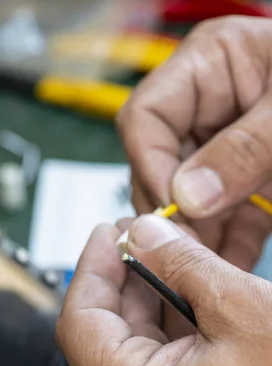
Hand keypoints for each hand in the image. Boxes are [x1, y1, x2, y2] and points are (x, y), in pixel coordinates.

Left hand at [57, 214, 271, 365]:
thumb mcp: (240, 306)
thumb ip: (178, 262)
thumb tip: (143, 236)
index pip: (79, 327)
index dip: (90, 270)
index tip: (107, 235)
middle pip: (107, 342)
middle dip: (123, 284)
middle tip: (138, 240)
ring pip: (137, 360)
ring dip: (148, 308)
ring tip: (165, 260)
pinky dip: (171, 338)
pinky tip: (187, 300)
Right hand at [117, 16, 271, 270]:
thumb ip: (244, 150)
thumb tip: (188, 197)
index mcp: (211, 66)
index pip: (146, 119)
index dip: (152, 166)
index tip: (174, 208)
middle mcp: (208, 109)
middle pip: (160, 166)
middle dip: (174, 212)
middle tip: (186, 251)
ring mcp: (223, 149)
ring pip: (188, 201)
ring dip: (196, 239)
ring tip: (203, 273)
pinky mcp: (245, 182)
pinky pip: (224, 218)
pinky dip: (226, 247)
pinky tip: (228, 270)